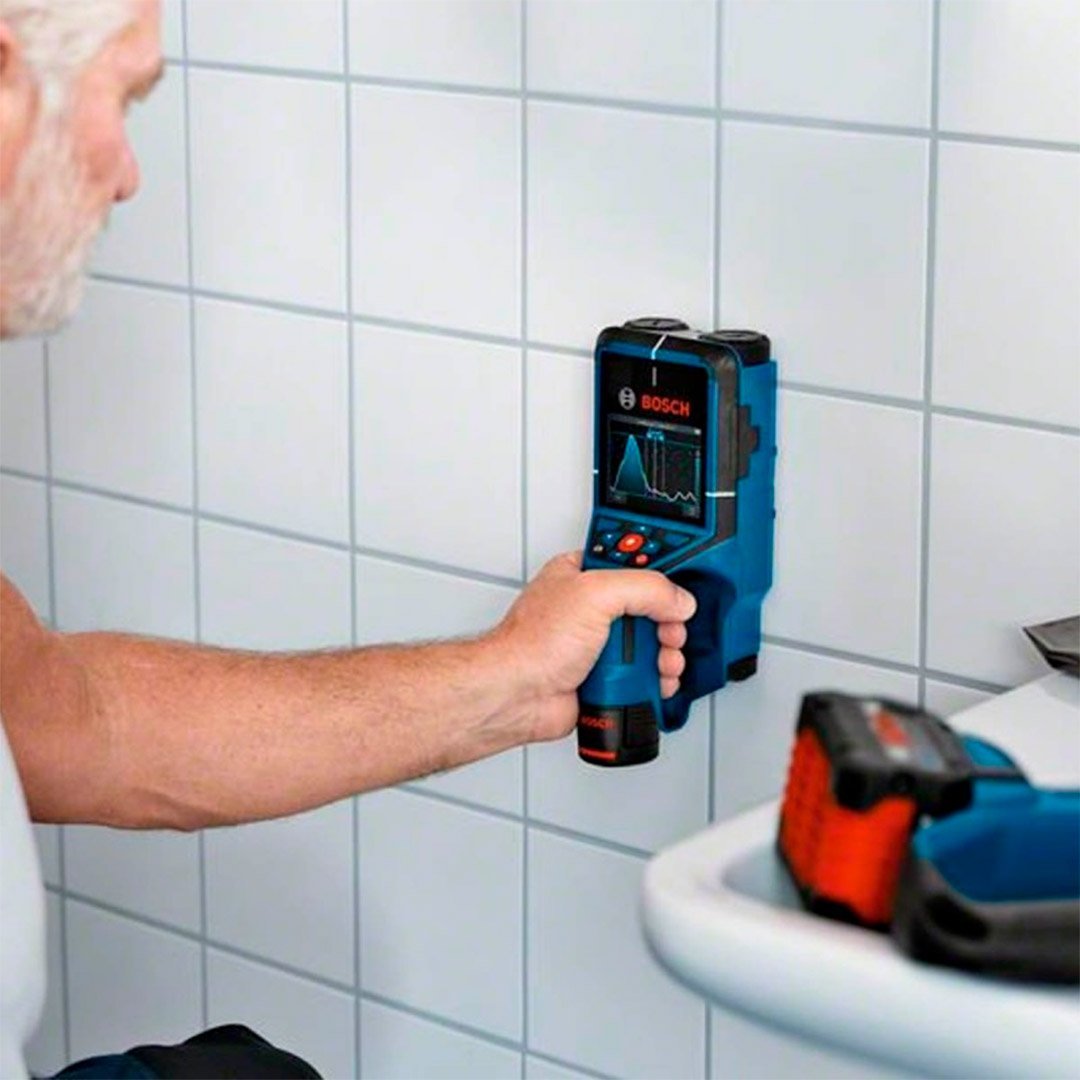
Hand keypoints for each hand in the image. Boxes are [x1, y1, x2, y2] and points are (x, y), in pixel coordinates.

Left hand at [485, 551, 696, 743]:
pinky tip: (656, 682)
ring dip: (666, 655)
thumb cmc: (532, 643)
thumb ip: (645, 587)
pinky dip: (656, 680)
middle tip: (669, 632)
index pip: (632, 561)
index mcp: (582, 574)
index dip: (659, 572)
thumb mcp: (595, 593)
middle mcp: (590, 607)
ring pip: (650, 645)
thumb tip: (678, 600)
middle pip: (649, 607)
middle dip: (668, 622)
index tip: (680, 584)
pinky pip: (642, 676)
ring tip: (664, 662)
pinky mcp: (603, 677)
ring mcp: (597, 644)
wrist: (516, 695)